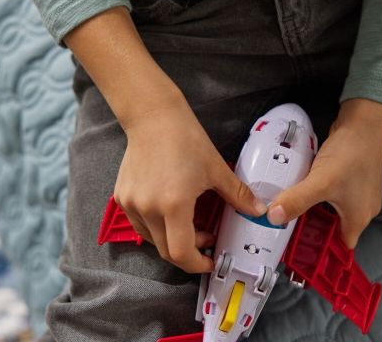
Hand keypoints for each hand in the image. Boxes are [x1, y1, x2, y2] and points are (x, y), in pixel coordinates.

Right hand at [113, 96, 267, 273]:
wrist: (154, 118)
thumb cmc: (185, 139)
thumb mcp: (217, 169)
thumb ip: (238, 195)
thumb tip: (259, 211)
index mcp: (174, 205)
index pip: (182, 253)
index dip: (198, 264)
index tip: (210, 260)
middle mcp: (148, 208)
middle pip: (167, 251)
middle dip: (190, 253)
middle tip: (206, 238)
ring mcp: (132, 204)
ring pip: (153, 240)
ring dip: (172, 240)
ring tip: (190, 222)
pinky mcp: (123, 197)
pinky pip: (141, 225)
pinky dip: (158, 228)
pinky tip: (171, 212)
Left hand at [267, 98, 381, 248]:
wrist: (364, 122)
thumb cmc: (350, 154)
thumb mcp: (320, 182)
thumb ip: (297, 200)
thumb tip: (272, 218)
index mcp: (358, 218)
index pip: (340, 246)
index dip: (321, 251)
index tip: (297, 250)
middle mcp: (362, 210)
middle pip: (334, 229)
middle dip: (312, 229)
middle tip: (287, 227)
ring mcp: (358, 193)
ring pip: (332, 211)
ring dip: (314, 211)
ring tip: (291, 209)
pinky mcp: (352, 178)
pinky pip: (332, 195)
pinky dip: (318, 195)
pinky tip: (304, 188)